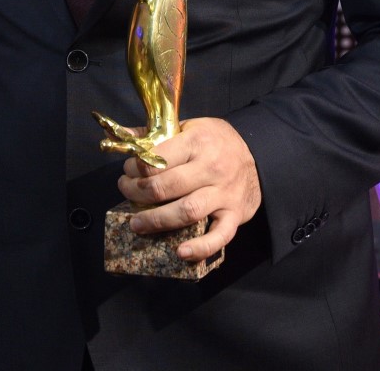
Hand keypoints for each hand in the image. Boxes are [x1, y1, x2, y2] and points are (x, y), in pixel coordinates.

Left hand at [116, 117, 259, 260]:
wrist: (259, 155)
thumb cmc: (215, 142)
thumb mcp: (188, 127)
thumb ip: (154, 134)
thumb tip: (120, 136)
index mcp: (197, 142)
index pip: (158, 159)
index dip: (135, 168)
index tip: (128, 171)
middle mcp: (212, 168)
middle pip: (167, 186)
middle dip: (138, 193)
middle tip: (126, 192)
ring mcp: (225, 194)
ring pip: (187, 211)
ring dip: (157, 220)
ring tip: (137, 224)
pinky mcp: (235, 215)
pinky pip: (219, 236)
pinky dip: (200, 248)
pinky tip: (180, 252)